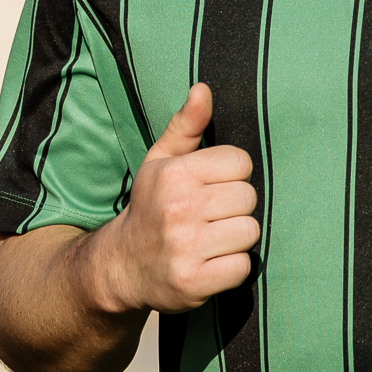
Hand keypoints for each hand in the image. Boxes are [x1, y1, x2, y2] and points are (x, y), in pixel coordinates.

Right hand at [86, 83, 258, 314]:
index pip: (240, 162)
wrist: (121, 266)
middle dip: (235, 206)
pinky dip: (232, 267)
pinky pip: (242, 266)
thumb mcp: (160, 161)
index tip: (212, 186)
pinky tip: (212, 262)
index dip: (231, 174)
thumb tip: (203, 89)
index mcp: (174, 174)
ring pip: (250, 231)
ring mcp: (186, 248)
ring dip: (237, 237)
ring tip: (213, 238)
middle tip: (212, 215)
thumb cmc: (150, 206)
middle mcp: (178, 209)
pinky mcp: (194, 282)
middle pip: (248, 197)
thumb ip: (186, 126)